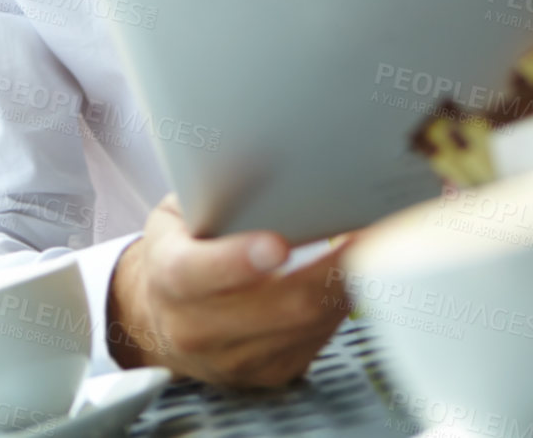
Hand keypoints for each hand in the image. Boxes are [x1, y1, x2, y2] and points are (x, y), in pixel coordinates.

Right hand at [105, 194, 354, 387]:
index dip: (239, 260)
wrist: (161, 318)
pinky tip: (350, 273)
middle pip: (278, 304)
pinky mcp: (271, 373)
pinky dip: (340, 301)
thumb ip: (210, 196)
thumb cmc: (177, 252)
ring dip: (346, 283)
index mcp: (169, 279)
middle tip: (363, 232)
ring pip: (309, 323)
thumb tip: (260, 160)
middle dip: (328, 268)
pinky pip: (320, 338)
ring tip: (371, 245)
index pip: (198, 274)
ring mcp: (237, 359)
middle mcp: (198, 328)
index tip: (278, 243)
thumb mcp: (176, 215)